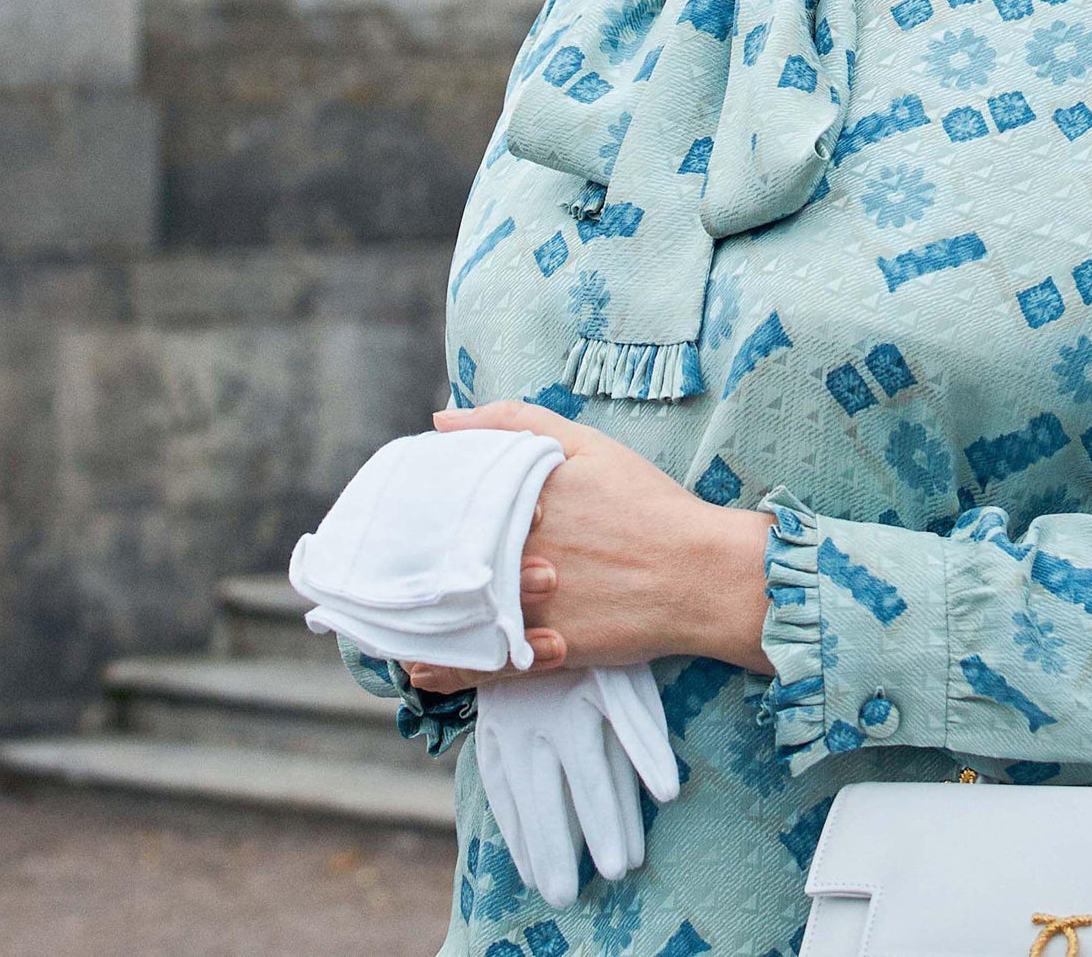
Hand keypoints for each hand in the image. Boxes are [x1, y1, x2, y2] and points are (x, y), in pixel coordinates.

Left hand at [398, 400, 772, 694]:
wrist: (704, 573)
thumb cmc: (649, 504)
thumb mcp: (588, 445)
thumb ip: (515, 421)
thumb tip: (442, 420)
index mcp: (520, 503)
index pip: (447, 507)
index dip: (418, 513)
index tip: (399, 515)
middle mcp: (517, 555)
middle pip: (445, 560)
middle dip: (413, 565)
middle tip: (387, 566)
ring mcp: (532, 606)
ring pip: (458, 616)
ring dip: (422, 621)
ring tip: (394, 618)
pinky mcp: (549, 650)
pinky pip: (485, 665)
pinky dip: (448, 670)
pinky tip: (421, 668)